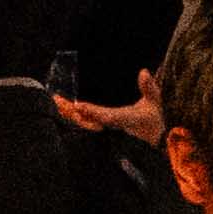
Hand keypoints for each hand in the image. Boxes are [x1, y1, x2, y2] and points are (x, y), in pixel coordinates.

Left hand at [47, 87, 162, 142]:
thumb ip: (149, 88)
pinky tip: (65, 110)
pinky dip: (74, 118)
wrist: (152, 141)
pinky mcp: (99, 132)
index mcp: (124, 120)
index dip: (92, 112)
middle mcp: (111, 128)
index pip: (106, 116)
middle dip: (72, 112)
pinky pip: (83, 126)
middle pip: (88, 122)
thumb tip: (143, 72)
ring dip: (69, 114)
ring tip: (58, 102)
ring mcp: (104, 132)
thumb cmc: (152, 120)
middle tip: (58, 100)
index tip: (78, 105)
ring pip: (83, 125)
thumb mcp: (154, 103)